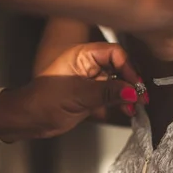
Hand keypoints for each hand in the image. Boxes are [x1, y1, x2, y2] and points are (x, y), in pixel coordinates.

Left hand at [0, 43, 144, 139]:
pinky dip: (122, 102)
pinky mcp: (93, 94)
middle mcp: (90, 64)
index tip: (135, 84)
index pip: (114, 53)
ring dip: (129, 93)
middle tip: (142, 97)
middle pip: (120, 66)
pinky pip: (114, 94)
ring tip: (137, 106)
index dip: (128, 67)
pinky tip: (129, 110)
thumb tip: (133, 92)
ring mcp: (92, 79)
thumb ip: (107, 92)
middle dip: (132, 81)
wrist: (30, 120)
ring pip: (119, 82)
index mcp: (83, 55)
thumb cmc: (45, 101)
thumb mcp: (78, 96)